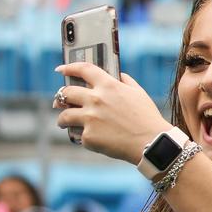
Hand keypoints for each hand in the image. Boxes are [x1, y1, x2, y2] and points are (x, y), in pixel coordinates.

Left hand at [54, 63, 172, 163]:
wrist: (152, 143)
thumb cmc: (148, 118)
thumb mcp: (140, 94)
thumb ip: (126, 81)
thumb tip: (118, 75)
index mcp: (108, 86)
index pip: (83, 69)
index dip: (69, 68)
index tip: (61, 70)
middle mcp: (95, 99)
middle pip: (66, 93)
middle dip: (61, 97)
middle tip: (59, 102)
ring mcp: (90, 118)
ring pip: (64, 116)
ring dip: (62, 119)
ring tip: (64, 123)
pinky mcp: (89, 136)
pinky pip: (79, 136)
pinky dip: (84, 137)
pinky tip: (92, 140)